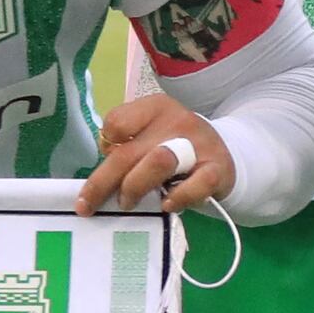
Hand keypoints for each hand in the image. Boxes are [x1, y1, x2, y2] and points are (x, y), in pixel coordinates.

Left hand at [82, 90, 234, 212]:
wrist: (223, 154)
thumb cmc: (176, 147)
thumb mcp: (151, 136)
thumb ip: (127, 149)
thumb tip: (99, 180)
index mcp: (155, 107)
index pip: (116, 122)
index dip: (105, 147)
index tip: (107, 162)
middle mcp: (177, 120)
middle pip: (129, 151)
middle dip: (103, 183)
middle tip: (90, 205)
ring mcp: (199, 144)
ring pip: (158, 162)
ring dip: (135, 187)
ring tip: (129, 203)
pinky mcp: (218, 169)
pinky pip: (195, 185)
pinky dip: (178, 198)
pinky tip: (167, 204)